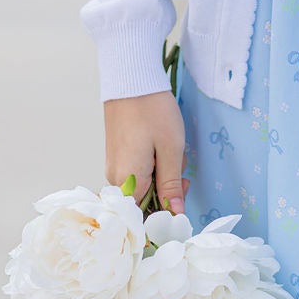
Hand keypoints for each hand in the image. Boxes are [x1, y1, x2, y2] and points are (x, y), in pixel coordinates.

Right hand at [104, 90, 189, 214]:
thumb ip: (171, 186)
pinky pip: (138, 171)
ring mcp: (115, 166)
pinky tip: (162, 146)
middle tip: (182, 170)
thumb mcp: (171, 149)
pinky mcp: (118, 155)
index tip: (182, 196)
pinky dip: (154, 164)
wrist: (131, 80)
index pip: (145, 217)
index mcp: (128, 182)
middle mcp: (116, 179)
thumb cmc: (153, 112)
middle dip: (168, 189)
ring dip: (163, 174)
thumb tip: (175, 215)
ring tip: (172, 150)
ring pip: (144, 184)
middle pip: (146, 201)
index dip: (167, 212)